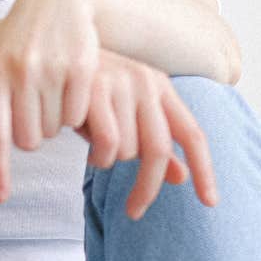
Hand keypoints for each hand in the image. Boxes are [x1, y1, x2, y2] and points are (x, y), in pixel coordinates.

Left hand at [0, 0, 217, 218]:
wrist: (54, 4)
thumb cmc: (13, 45)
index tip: (0, 198)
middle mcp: (19, 71)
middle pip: (29, 139)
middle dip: (32, 133)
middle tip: (34, 110)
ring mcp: (51, 68)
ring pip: (55, 130)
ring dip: (54, 122)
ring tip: (51, 95)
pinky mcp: (82, 67)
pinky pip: (80, 115)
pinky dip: (76, 112)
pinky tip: (70, 91)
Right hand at [74, 49, 216, 218]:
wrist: (50, 48)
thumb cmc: (88, 91)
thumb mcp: (124, 115)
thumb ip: (151, 142)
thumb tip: (181, 177)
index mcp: (159, 86)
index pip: (192, 134)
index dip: (205, 170)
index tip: (210, 202)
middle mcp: (145, 82)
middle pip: (159, 150)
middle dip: (147, 188)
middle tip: (134, 212)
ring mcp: (120, 83)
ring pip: (127, 150)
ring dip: (109, 161)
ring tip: (95, 149)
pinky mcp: (93, 89)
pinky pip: (106, 143)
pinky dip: (96, 156)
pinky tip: (86, 148)